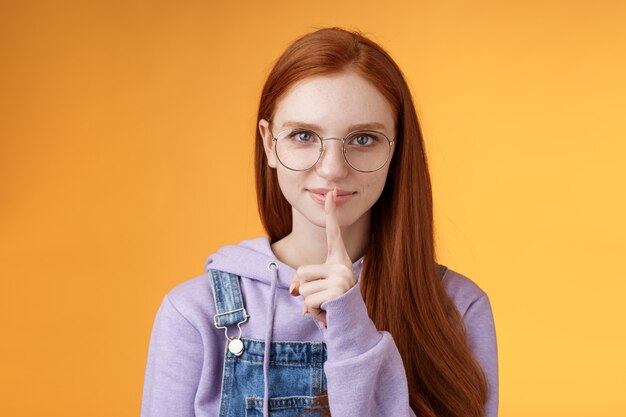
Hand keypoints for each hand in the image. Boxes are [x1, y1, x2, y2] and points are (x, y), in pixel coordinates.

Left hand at [289, 188, 356, 327]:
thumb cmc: (331, 304)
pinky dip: (312, 311)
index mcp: (338, 260)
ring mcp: (341, 278)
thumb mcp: (314, 289)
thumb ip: (301, 284)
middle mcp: (342, 265)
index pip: (334, 232)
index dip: (331, 212)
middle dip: (304, 289)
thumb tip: (293, 291)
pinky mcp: (336, 292)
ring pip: (302, 288)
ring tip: (324, 305)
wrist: (351, 325)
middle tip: (322, 297)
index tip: (330, 191)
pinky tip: (326, 313)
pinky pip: (307, 300)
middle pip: (301, 271)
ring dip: (308, 302)